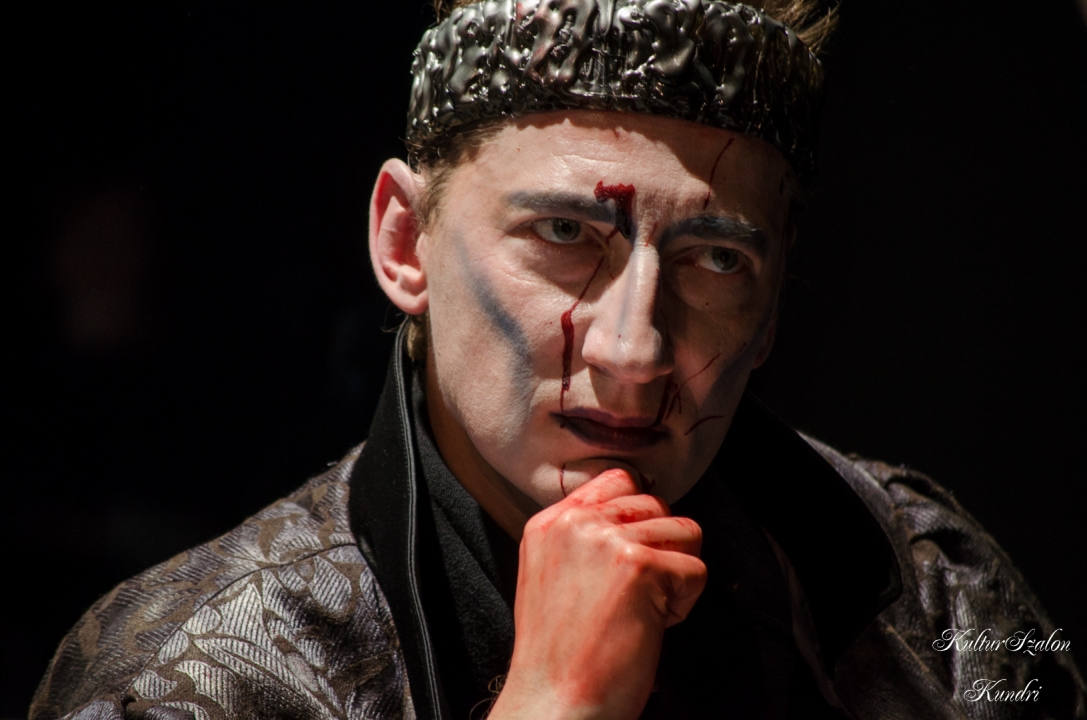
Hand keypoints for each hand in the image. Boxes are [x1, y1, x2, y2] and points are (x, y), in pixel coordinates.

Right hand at [489, 469, 706, 719]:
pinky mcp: (641, 566)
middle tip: (635, 594)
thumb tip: (635, 514)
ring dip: (675, 575)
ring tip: (642, 610)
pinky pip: (696, 569)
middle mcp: (577, 524)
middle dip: (661, 547)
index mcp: (550, 523)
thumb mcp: (551, 574)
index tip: (635, 552)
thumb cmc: (559, 655)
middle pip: (656, 502)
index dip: (640, 514)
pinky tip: (650, 625)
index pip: (617, 479)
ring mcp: (608, 541)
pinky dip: (684, 604)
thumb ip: (584, 538)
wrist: (554, 702)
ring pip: (685, 531)